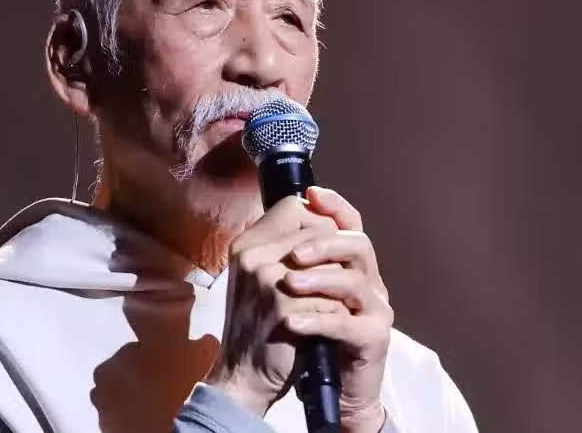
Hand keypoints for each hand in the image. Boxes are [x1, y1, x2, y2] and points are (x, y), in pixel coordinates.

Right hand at [204, 187, 392, 432]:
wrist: (243, 376)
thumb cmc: (258, 326)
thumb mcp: (259, 278)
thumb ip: (283, 248)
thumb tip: (321, 216)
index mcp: (246, 243)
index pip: (294, 206)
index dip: (318, 222)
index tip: (327, 247)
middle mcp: (253, 253)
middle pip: (319, 231)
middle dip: (335, 258)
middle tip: (332, 286)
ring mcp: (267, 278)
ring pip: (331, 264)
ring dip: (338, 288)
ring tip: (330, 307)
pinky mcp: (284, 305)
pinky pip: (331, 297)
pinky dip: (336, 314)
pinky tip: (327, 326)